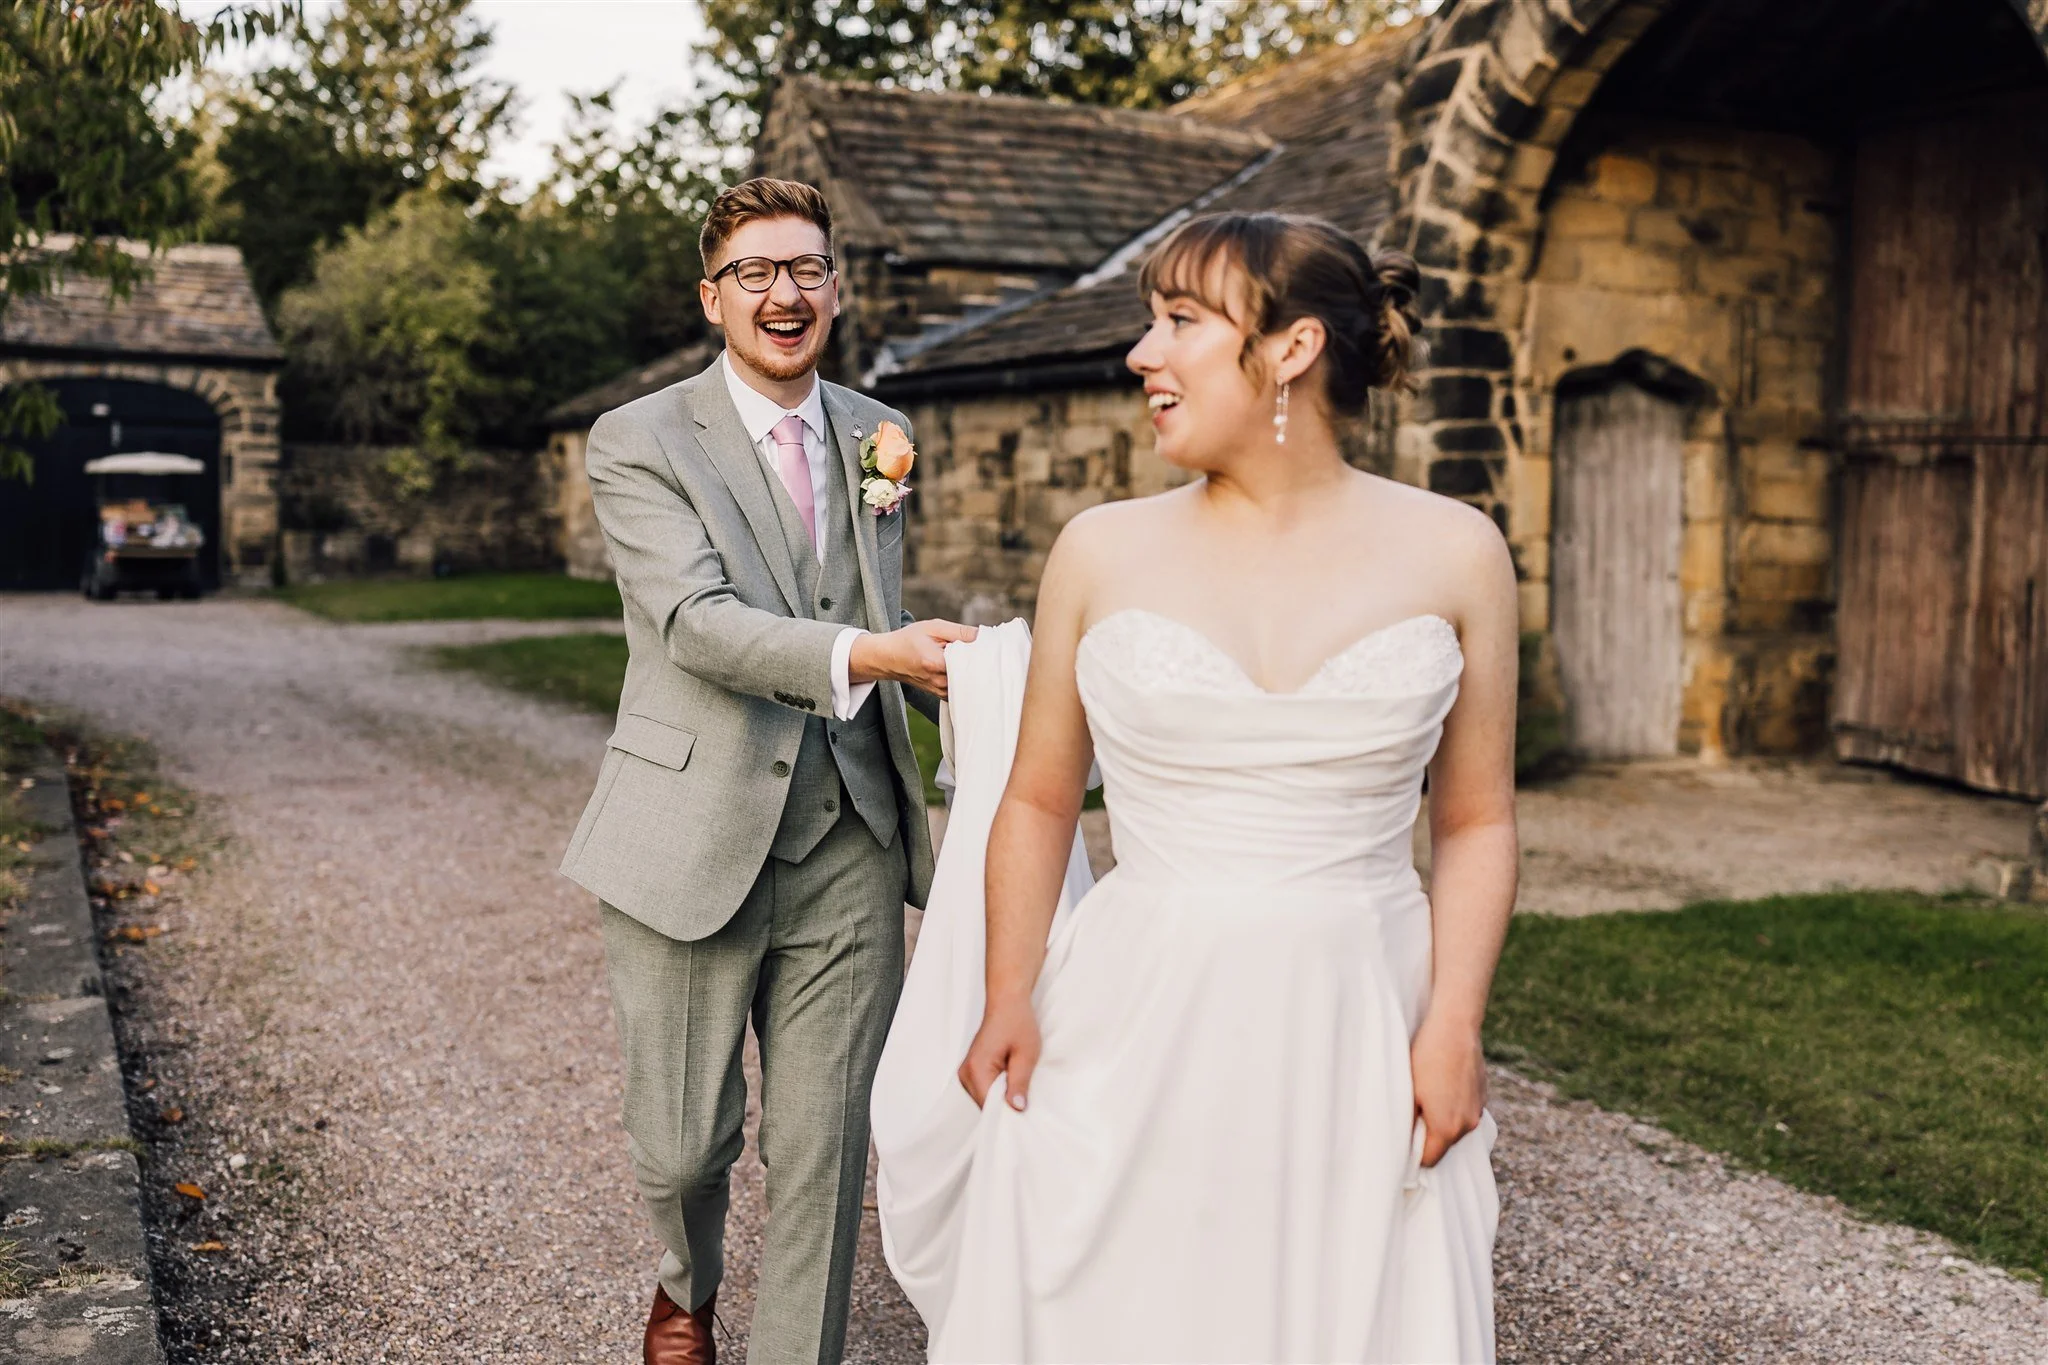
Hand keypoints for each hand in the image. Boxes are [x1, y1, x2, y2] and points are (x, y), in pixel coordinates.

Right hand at [848, 619, 977, 697]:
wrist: (888, 658)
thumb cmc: (908, 640)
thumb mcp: (933, 628)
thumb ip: (959, 632)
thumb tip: (983, 636)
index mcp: (936, 663)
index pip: (971, 661)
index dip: (982, 653)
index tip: (989, 645)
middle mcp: (939, 682)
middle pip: (972, 674)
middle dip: (981, 662)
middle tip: (987, 651)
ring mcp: (941, 691)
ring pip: (969, 683)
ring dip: (974, 671)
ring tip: (974, 658)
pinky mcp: (942, 695)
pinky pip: (962, 689)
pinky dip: (967, 678)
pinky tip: (967, 668)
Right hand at [957, 994, 1039, 1111]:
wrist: (1008, 1002)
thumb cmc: (1018, 1023)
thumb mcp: (1026, 1055)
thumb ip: (1019, 1083)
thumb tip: (1016, 1109)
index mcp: (976, 1069)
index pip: (988, 1106)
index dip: (1007, 1115)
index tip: (1024, 1119)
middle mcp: (965, 1074)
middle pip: (984, 1106)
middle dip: (1004, 1108)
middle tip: (1027, 1105)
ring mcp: (966, 1073)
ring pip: (984, 1100)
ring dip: (1001, 1099)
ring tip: (1020, 1091)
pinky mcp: (972, 1071)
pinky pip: (984, 1090)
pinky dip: (998, 1091)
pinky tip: (1012, 1084)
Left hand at [1410, 1013, 1486, 1167]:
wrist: (1455, 1027)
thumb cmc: (1426, 1058)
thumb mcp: (1409, 1093)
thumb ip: (1408, 1123)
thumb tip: (1403, 1140)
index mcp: (1447, 1129)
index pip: (1430, 1160)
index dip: (1414, 1156)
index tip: (1403, 1143)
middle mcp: (1468, 1125)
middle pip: (1444, 1146)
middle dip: (1428, 1137)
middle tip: (1411, 1115)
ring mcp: (1479, 1110)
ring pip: (1456, 1128)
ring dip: (1442, 1121)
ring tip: (1427, 1097)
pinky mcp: (1483, 1095)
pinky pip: (1465, 1111)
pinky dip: (1454, 1107)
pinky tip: (1441, 1086)